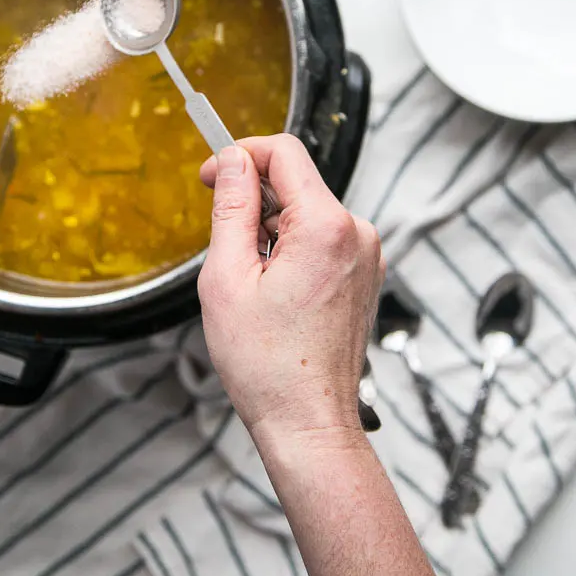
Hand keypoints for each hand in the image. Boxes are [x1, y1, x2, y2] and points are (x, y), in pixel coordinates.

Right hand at [198, 135, 384, 445]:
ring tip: (251, 281)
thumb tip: (231, 161)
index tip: (209, 175)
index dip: (239, 155)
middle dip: (253, 199)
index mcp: (326, 227)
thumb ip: (231, 207)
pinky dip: (292, 248)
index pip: (284, 153)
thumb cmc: (268, 365)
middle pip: (297, 182)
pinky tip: (275, 290)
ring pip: (307, 211)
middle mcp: (357, 233)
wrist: (309, 422)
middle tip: (221, 240)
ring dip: (271, 229)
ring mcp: (366, 255)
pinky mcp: (365, 274)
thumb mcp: (227, 278)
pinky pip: (322, 238)